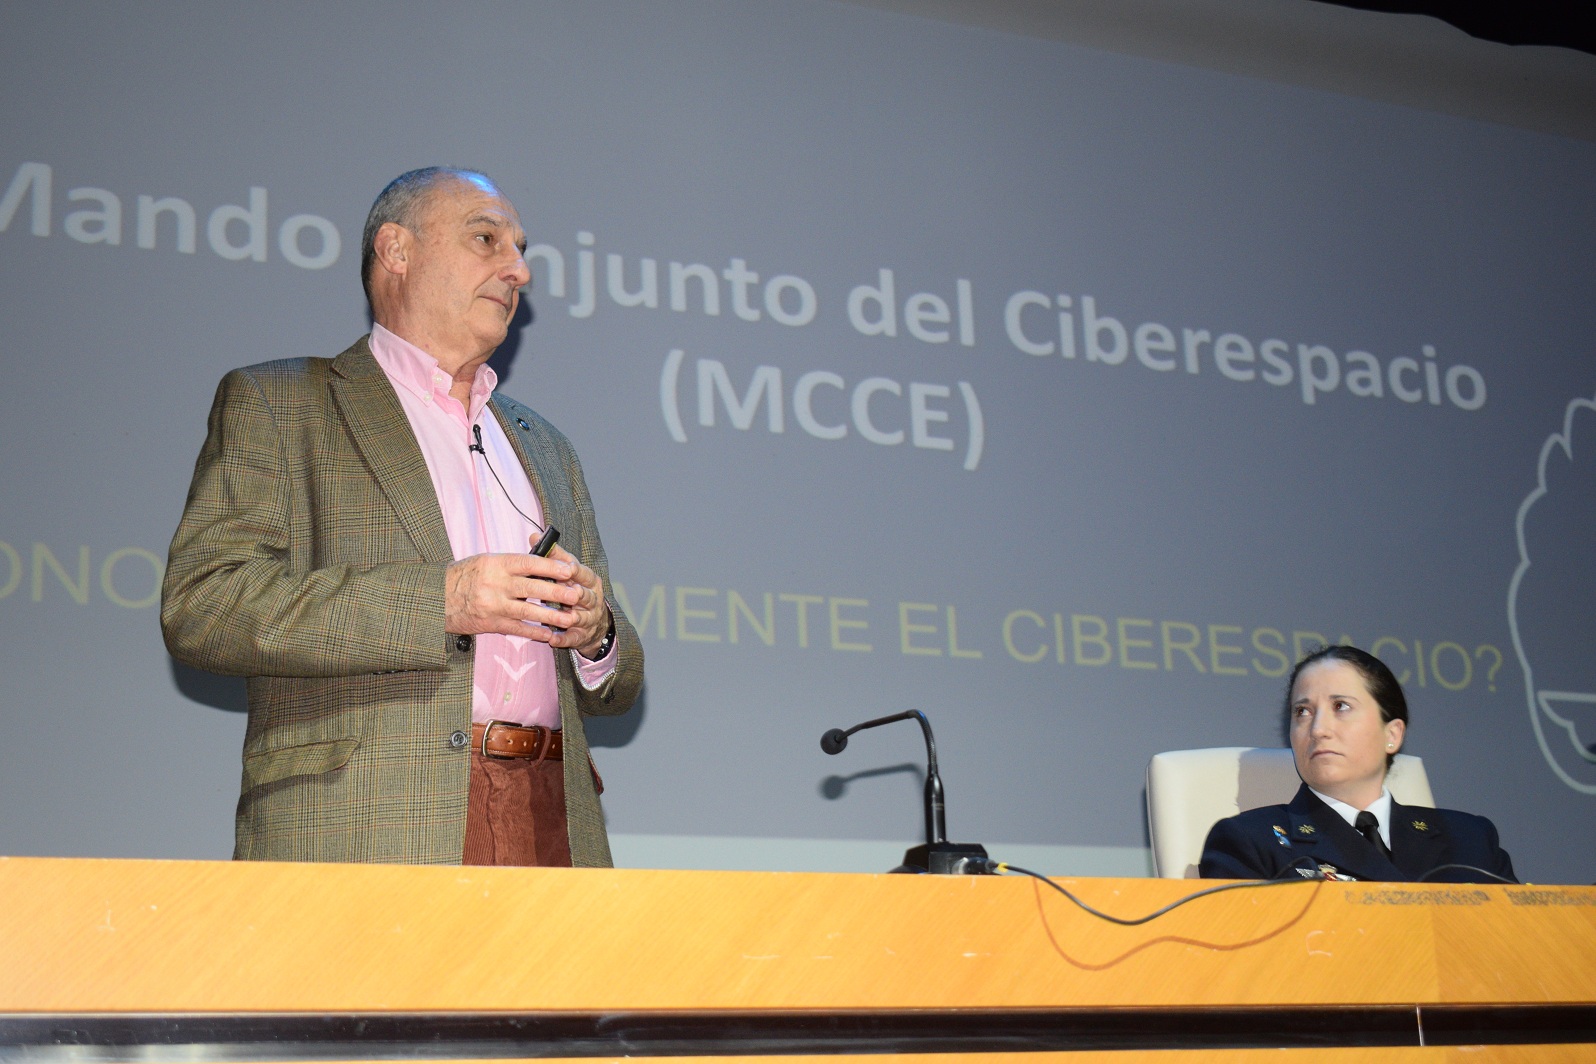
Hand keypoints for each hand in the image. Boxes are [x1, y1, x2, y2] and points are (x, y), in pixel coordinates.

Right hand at [444, 543, 608, 655]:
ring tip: (570, 618)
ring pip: (529, 612)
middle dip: (558, 593)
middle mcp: (496, 584)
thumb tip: (544, 563)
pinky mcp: (491, 623)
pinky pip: (518, 629)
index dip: (552, 567)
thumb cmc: (465, 576)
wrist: (437, 598)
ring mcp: (494, 605)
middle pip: (533, 588)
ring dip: (552, 616)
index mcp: (496, 564)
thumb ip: (513, 563)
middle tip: (577, 595)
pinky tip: (550, 635)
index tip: (570, 570)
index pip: (529, 563)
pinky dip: (535, 632)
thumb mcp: (487, 561)